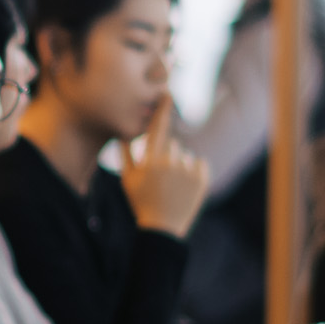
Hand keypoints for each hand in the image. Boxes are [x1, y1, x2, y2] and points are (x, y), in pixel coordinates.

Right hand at [120, 102, 212, 238]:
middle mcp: (171, 163)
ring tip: (172, 186)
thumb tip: (122, 131)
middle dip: (167, 156)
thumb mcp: (128, 179)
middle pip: (172, 145)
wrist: (162, 230)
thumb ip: (124, 153)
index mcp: (152, 161)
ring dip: (180, 165)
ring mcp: (188, 172)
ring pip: (185, 156)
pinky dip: (194, 172)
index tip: (167, 93)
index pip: (158, 128)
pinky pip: (199, 164)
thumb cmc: (141, 202)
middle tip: (161, 179)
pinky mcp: (202, 180)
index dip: (162, 109)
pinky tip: (184, 187)